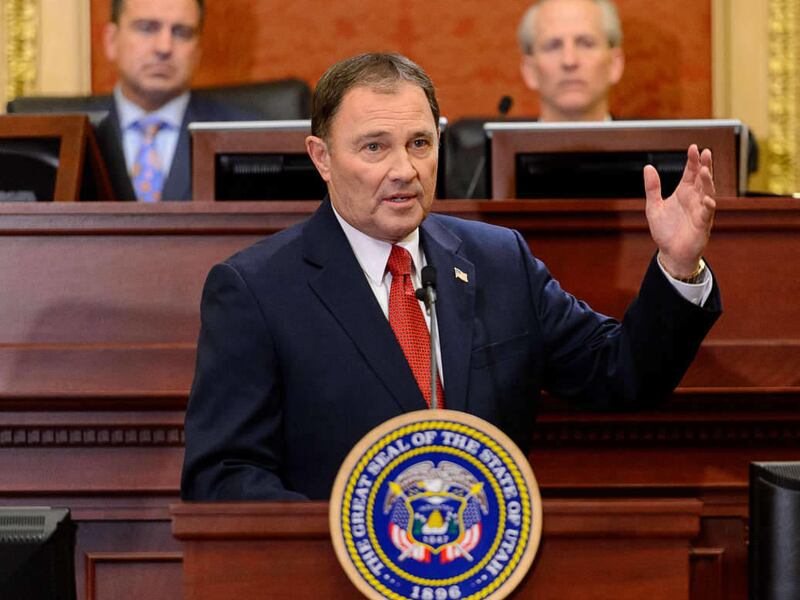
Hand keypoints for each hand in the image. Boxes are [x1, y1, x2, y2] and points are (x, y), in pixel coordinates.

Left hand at [644, 144, 715, 277]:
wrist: (670, 253)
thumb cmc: (665, 230)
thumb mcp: (653, 207)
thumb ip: (652, 188)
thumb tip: (648, 167)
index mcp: (684, 192)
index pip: (690, 172)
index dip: (692, 160)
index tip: (693, 147)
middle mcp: (695, 199)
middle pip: (702, 179)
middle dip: (704, 165)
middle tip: (705, 152)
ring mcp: (700, 210)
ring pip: (708, 193)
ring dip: (707, 182)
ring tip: (705, 170)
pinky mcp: (702, 224)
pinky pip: (707, 214)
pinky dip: (708, 206)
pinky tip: (708, 199)